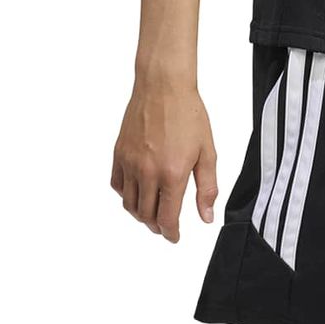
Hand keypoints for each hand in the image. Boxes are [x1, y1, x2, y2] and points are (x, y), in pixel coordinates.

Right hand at [111, 80, 219, 239]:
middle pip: (146, 215)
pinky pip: (117, 185)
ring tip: (151, 213)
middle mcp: (147, 172)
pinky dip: (125, 195)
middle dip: (156, 226)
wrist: (163, 86)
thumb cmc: (188, 114)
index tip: (174, 237)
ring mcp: (130, 163)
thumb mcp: (207, 153)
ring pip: (128, 203)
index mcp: (172, 174)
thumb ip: (207, 188)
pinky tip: (136, 193)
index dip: (171, 233)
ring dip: (140, 214)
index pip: (167, 218)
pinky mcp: (119, 153)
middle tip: (165, 227)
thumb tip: (206, 216)